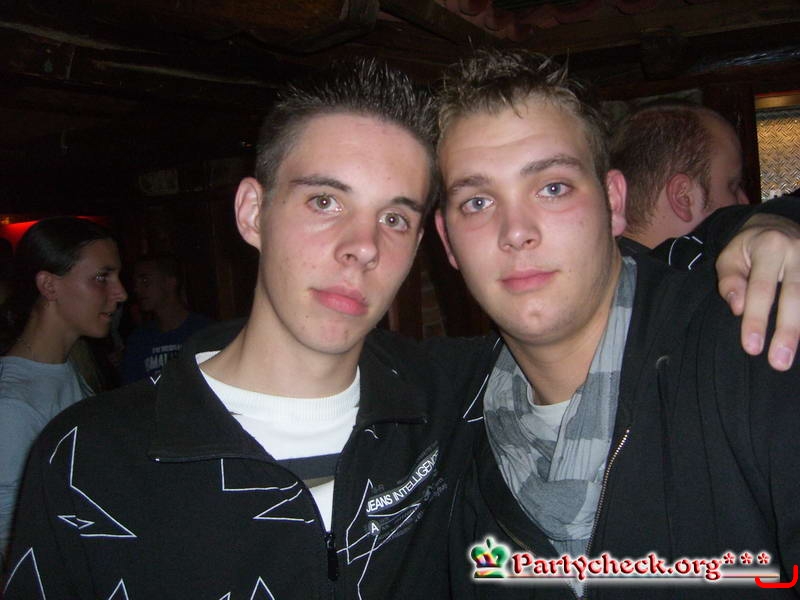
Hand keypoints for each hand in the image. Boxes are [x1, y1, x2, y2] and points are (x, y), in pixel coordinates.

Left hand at [717, 213, 799, 370]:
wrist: (775, 225)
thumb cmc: (747, 248)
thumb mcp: (729, 257)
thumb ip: (730, 281)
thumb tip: (738, 309)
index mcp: (770, 246)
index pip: (761, 289)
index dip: (756, 319)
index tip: (751, 348)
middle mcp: (798, 251)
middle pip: (795, 296)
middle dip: (787, 331)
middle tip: (778, 362)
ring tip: (789, 358)